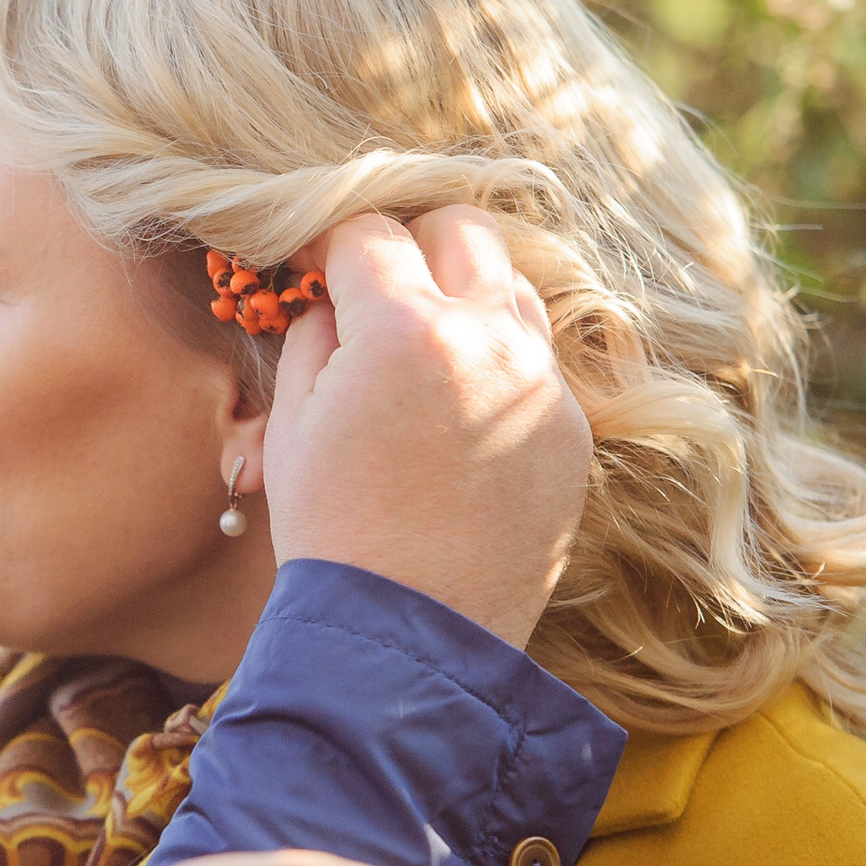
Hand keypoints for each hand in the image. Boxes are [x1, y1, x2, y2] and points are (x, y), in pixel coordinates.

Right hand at [266, 206, 589, 644]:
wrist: (406, 635)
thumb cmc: (332, 531)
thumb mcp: (294, 424)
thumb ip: (315, 336)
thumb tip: (334, 300)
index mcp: (405, 330)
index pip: (370, 232)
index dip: (330, 244)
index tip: (316, 266)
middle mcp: (488, 341)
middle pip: (462, 230)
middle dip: (411, 244)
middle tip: (377, 289)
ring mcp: (541, 386)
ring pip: (511, 288)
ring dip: (464, 297)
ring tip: (422, 349)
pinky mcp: (571, 433)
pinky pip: (536, 365)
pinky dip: (494, 367)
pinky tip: (456, 416)